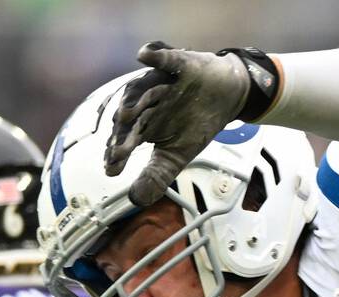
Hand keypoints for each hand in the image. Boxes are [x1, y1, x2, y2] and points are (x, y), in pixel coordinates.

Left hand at [105, 43, 251, 207]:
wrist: (227, 96)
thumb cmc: (197, 123)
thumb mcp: (176, 156)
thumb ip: (157, 176)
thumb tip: (137, 200)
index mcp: (143, 125)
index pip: (125, 139)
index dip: (118, 153)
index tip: (111, 168)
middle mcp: (147, 103)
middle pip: (130, 116)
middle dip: (123, 132)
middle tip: (117, 149)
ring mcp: (161, 83)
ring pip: (142, 89)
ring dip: (133, 100)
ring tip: (125, 114)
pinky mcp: (179, 65)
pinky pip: (165, 58)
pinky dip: (155, 55)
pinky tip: (144, 54)